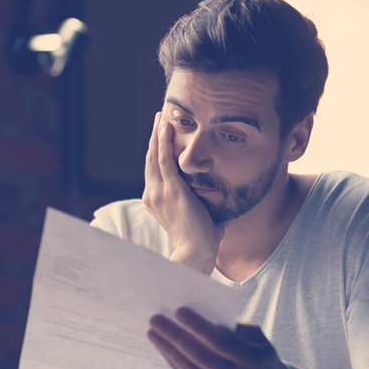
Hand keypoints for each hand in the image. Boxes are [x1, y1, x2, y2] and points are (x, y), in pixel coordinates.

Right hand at [142, 112, 222, 274]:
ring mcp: (159, 191)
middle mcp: (153, 194)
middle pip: (151, 158)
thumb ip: (202, 202)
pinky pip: (163, 159)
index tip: (161, 135)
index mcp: (156, 200)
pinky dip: (163, 141)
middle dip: (155, 136)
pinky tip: (165, 126)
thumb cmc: (202, 239)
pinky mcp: (170, 189)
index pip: (154, 169)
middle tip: (159, 118)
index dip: (157, 150)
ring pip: (155, 154)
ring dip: (158, 133)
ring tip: (161, 116)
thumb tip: (217, 194)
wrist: (196, 252)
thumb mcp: (198, 214)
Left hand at [147, 307, 291, 368]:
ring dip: (168, 350)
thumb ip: (236, 329)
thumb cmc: (262, 359)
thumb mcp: (260, 340)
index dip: (198, 326)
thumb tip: (203, 316)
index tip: (179, 311)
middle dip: (174, 336)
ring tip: (153, 333)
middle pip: (200, 356)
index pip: (220, 342)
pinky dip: (174, 363)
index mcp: (253, 361)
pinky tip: (164, 350)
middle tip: (156, 320)